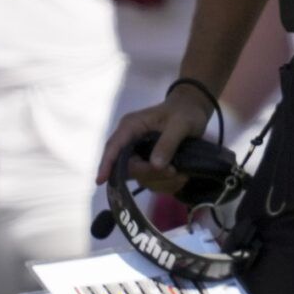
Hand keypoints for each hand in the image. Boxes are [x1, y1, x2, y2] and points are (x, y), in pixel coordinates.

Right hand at [97, 82, 216, 193]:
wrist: (193, 110)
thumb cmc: (185, 111)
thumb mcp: (180, 124)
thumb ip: (168, 143)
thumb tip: (155, 165)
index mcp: (131, 126)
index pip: (113, 147)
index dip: (106, 164)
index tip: (100, 180)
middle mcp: (130, 142)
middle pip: (128, 168)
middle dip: (150, 173)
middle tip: (174, 172)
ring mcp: (139, 155)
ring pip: (141, 178)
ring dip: (162, 180)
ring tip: (182, 174)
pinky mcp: (148, 165)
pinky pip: (152, 182)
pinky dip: (167, 184)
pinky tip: (181, 176)